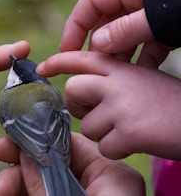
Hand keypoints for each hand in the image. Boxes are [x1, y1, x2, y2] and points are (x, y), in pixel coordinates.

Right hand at [0, 132, 144, 195]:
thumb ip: (45, 181)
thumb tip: (24, 153)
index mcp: (110, 176)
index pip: (70, 143)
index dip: (38, 137)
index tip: (12, 140)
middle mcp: (95, 187)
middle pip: (50, 163)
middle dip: (21, 163)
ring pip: (39, 184)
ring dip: (14, 184)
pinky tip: (1, 195)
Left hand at [37, 51, 180, 159]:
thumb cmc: (166, 103)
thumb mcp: (139, 79)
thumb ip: (109, 80)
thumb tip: (80, 89)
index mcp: (120, 68)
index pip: (80, 58)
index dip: (57, 61)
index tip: (41, 68)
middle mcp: (118, 82)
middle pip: (72, 90)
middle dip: (79, 106)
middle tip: (99, 113)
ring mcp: (122, 106)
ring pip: (87, 125)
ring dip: (103, 133)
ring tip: (127, 128)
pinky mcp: (129, 131)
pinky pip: (104, 147)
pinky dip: (117, 150)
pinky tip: (135, 142)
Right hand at [61, 0, 172, 66]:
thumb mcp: (159, 17)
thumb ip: (126, 29)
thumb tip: (97, 43)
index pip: (91, 2)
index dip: (75, 26)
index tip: (67, 51)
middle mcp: (138, 1)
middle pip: (105, 22)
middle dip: (97, 46)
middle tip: (93, 68)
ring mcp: (151, 16)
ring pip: (124, 37)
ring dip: (119, 57)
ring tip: (115, 75)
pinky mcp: (166, 30)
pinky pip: (147, 46)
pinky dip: (142, 61)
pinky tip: (140, 75)